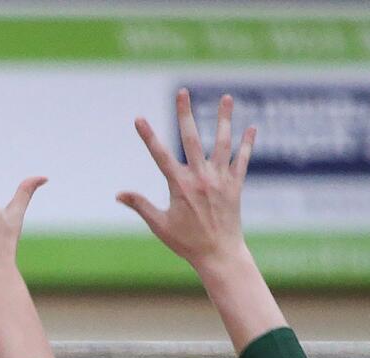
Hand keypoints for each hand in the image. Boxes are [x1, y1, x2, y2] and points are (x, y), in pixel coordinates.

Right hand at [117, 89, 256, 271]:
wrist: (219, 255)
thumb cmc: (186, 243)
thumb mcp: (159, 225)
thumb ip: (140, 205)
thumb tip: (118, 194)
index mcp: (180, 186)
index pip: (160, 155)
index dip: (148, 136)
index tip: (139, 118)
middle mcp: (201, 178)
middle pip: (191, 139)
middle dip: (185, 114)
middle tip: (183, 91)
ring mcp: (220, 180)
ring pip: (222, 143)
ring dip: (223, 119)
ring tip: (225, 97)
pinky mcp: (235, 186)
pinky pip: (242, 160)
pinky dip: (247, 144)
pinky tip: (251, 127)